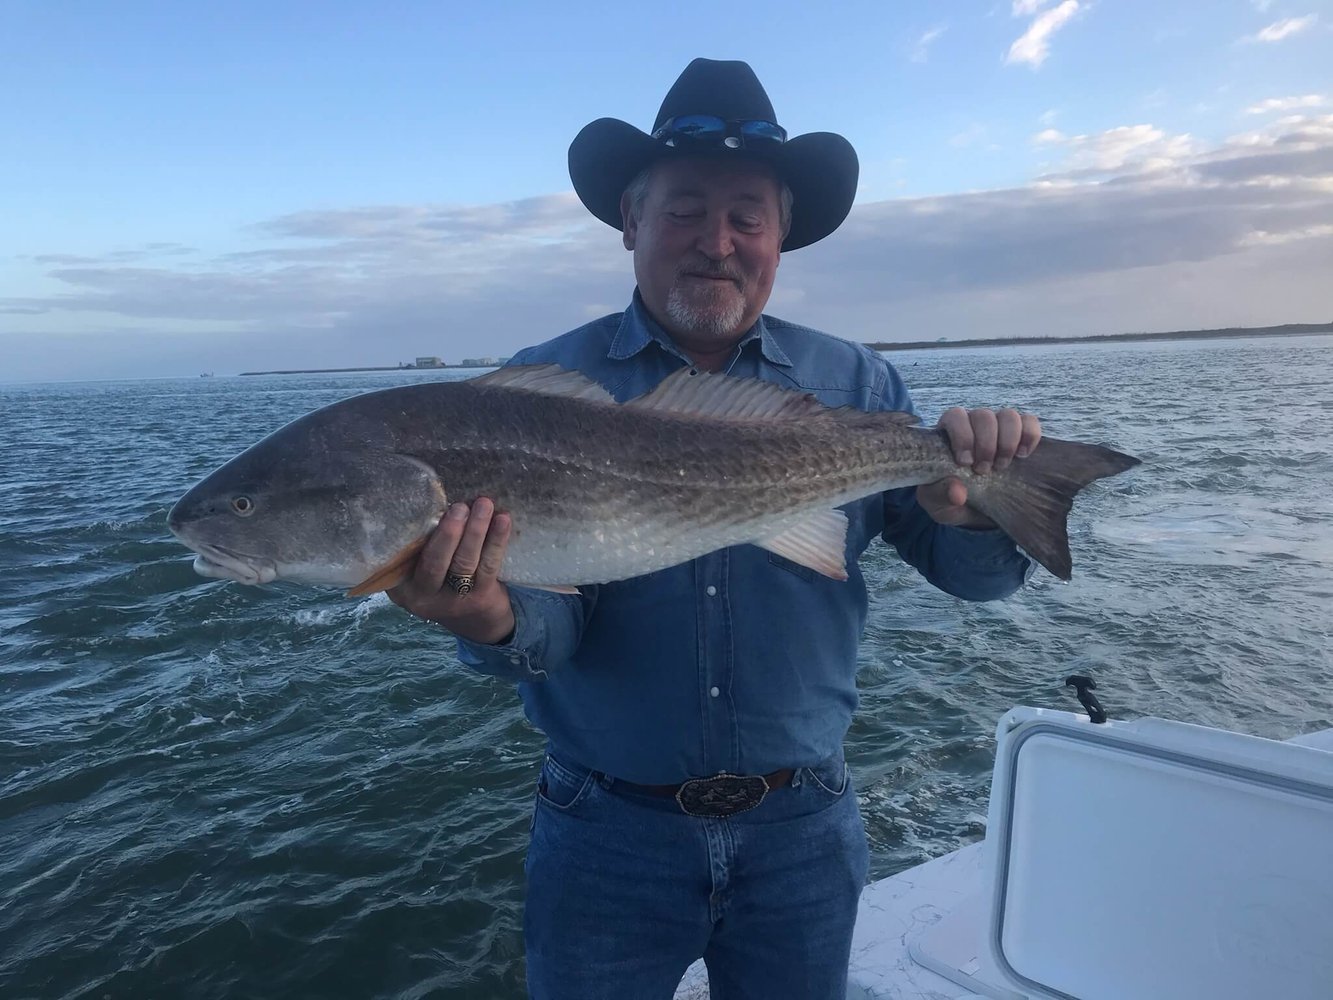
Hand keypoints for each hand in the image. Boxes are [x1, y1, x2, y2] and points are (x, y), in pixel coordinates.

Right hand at [387, 497, 515, 644]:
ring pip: (464, 562)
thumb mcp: (418, 571)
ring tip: (484, 505)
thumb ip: (416, 547)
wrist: (474, 619)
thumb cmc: (441, 580)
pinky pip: (488, 565)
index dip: (410, 534)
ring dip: (475, 531)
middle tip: (459, 507)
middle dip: (448, 533)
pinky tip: (503, 520)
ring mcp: (453, 600)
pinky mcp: (481, 597)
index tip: (420, 507)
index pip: (400, 559)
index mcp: (401, 586)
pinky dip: (496, 540)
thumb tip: (428, 499)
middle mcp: (422, 596)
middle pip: (434, 562)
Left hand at [916, 407, 1041, 527]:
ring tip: (1002, 466)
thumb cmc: (950, 500)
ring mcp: (998, 427)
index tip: (966, 463)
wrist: (975, 510)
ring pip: (1008, 416)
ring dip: (1008, 442)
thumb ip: (939, 496)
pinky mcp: (1021, 435)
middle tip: (983, 470)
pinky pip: (1030, 422)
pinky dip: (1030, 436)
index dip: (962, 436)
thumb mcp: (938, 505)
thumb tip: (957, 492)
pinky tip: (1022, 456)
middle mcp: (973, 423)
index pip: (955, 416)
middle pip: (984, 415)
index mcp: (948, 433)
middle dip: (986, 445)